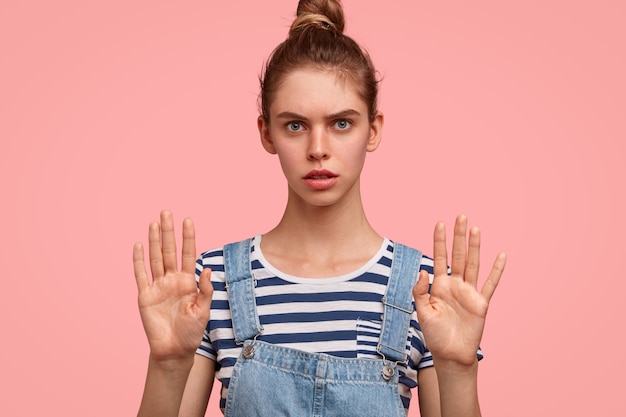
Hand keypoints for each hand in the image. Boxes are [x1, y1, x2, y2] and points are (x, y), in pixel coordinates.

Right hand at [133, 210, 212, 362]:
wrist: (174, 350)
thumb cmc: (192, 332)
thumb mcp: (203, 311)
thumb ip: (205, 290)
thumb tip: (207, 269)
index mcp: (188, 282)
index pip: (188, 254)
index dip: (188, 237)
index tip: (188, 220)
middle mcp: (172, 280)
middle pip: (169, 251)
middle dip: (168, 232)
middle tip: (166, 212)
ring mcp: (158, 286)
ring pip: (155, 258)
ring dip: (154, 241)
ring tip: (154, 223)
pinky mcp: (145, 295)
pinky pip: (141, 275)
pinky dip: (139, 260)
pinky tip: (139, 245)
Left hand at [412, 215, 505, 367]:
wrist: (450, 354)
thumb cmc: (435, 334)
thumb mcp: (422, 311)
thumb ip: (420, 291)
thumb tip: (423, 271)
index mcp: (439, 285)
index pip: (439, 257)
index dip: (439, 241)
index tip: (440, 223)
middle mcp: (455, 285)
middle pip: (458, 255)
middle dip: (458, 236)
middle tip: (461, 216)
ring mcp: (469, 292)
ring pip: (473, 264)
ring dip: (474, 247)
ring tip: (475, 229)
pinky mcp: (481, 303)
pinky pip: (490, 284)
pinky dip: (496, 270)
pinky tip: (501, 256)